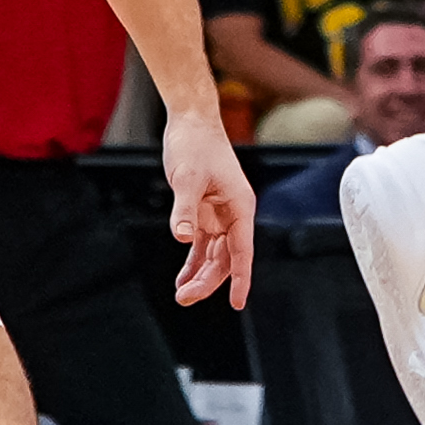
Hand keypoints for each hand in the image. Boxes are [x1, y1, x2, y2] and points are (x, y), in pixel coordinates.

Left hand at [163, 101, 258, 309]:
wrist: (191, 121)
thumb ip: (184, 208)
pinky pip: (202, 245)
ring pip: (214, 255)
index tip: (237, 303)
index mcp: (240, 206)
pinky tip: (182, 278)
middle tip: (185, 298)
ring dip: (200, 275)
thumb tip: (184, 238)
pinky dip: (193, 261)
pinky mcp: (205, 212)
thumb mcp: (187, 176)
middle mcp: (233, 214)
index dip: (240, 278)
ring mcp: (220, 214)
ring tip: (182, 295)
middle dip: (208, 281)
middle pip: (226, 258)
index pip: (242, 251)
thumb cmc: (195, 143)